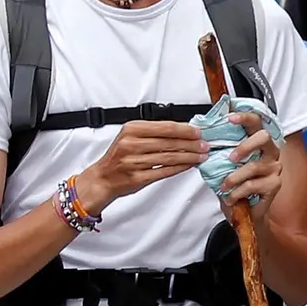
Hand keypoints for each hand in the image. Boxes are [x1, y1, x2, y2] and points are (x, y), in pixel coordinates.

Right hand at [77, 120, 208, 208]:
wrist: (102, 178)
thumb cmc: (118, 158)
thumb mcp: (130, 137)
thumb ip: (153, 132)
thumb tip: (183, 130)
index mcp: (131, 130)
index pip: (166, 127)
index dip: (186, 130)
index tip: (199, 132)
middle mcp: (131, 144)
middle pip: (170, 142)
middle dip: (191, 144)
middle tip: (204, 145)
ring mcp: (134, 162)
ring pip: (170, 157)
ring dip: (189, 156)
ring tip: (201, 156)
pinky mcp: (138, 177)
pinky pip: (165, 171)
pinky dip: (180, 168)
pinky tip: (188, 165)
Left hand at [215, 111, 283, 217]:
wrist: (243, 211)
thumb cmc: (234, 184)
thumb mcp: (223, 165)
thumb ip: (219, 151)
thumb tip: (202, 139)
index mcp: (258, 142)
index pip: (256, 123)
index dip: (245, 117)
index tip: (229, 117)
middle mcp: (270, 152)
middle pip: (264, 137)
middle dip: (245, 145)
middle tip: (230, 158)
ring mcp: (274, 167)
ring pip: (253, 166)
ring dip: (233, 178)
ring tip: (224, 187)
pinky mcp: (274, 184)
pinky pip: (252, 185)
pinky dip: (236, 192)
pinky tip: (231, 197)